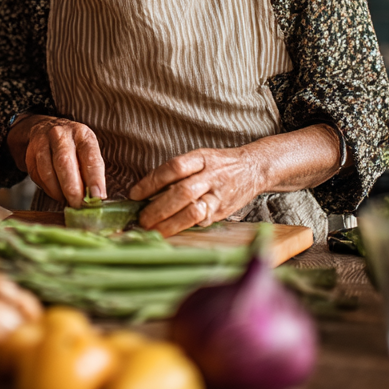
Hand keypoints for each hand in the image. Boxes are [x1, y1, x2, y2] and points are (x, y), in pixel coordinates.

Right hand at [11, 115, 105, 204]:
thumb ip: (91, 172)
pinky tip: (55, 193)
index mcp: (82, 134)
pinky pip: (37, 175)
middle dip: (72, 188)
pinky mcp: (30, 152)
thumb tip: (95, 197)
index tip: (97, 196)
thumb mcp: (87, 152)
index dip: (94, 178)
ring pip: (47, 170)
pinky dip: (47, 189)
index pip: (90, 157)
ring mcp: (43, 142)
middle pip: (65, 163)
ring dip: (58, 191)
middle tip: (78, 205)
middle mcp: (61, 134)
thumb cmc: (73, 146)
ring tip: (66, 200)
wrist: (46, 129)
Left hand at [129, 146, 264, 236]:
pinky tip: (170, 230)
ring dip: (169, 223)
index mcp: (201, 158)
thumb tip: (146, 191)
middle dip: (158, 208)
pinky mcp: (223, 211)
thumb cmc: (219, 164)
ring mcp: (218, 195)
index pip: (173, 168)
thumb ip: (178, 172)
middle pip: (182, 192)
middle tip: (141, 218)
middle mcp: (211, 176)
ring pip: (193, 211)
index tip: (134, 195)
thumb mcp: (199, 158)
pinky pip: (202, 221)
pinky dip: (184, 226)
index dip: (151, 182)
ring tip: (152, 229)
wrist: (254, 169)